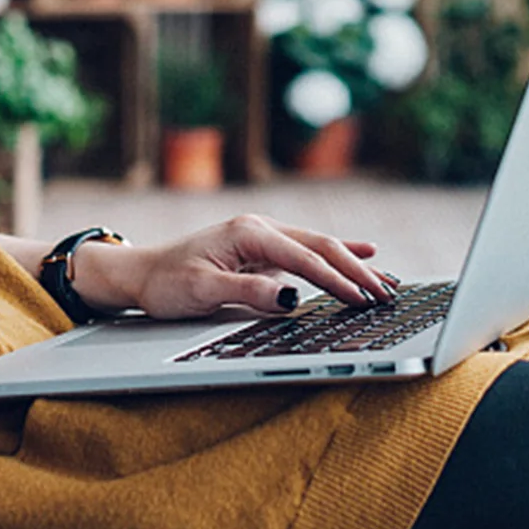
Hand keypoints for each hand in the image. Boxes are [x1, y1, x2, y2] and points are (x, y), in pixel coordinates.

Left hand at [72, 214, 397, 319]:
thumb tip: (292, 297)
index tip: (362, 299)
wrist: (142, 273)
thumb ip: (248, 293)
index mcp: (249, 232)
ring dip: (353, 263)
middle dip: (356, 269)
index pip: (305, 258)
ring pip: (319, 247)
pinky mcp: (264, 252)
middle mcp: (261, 229)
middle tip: (387, 293)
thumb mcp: (203, 291)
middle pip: (320, 246)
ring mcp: (264, 238)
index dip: (337, 280)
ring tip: (386, 279)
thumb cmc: (167, 283)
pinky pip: (308, 252)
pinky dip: (337, 256)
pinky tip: (365, 252)